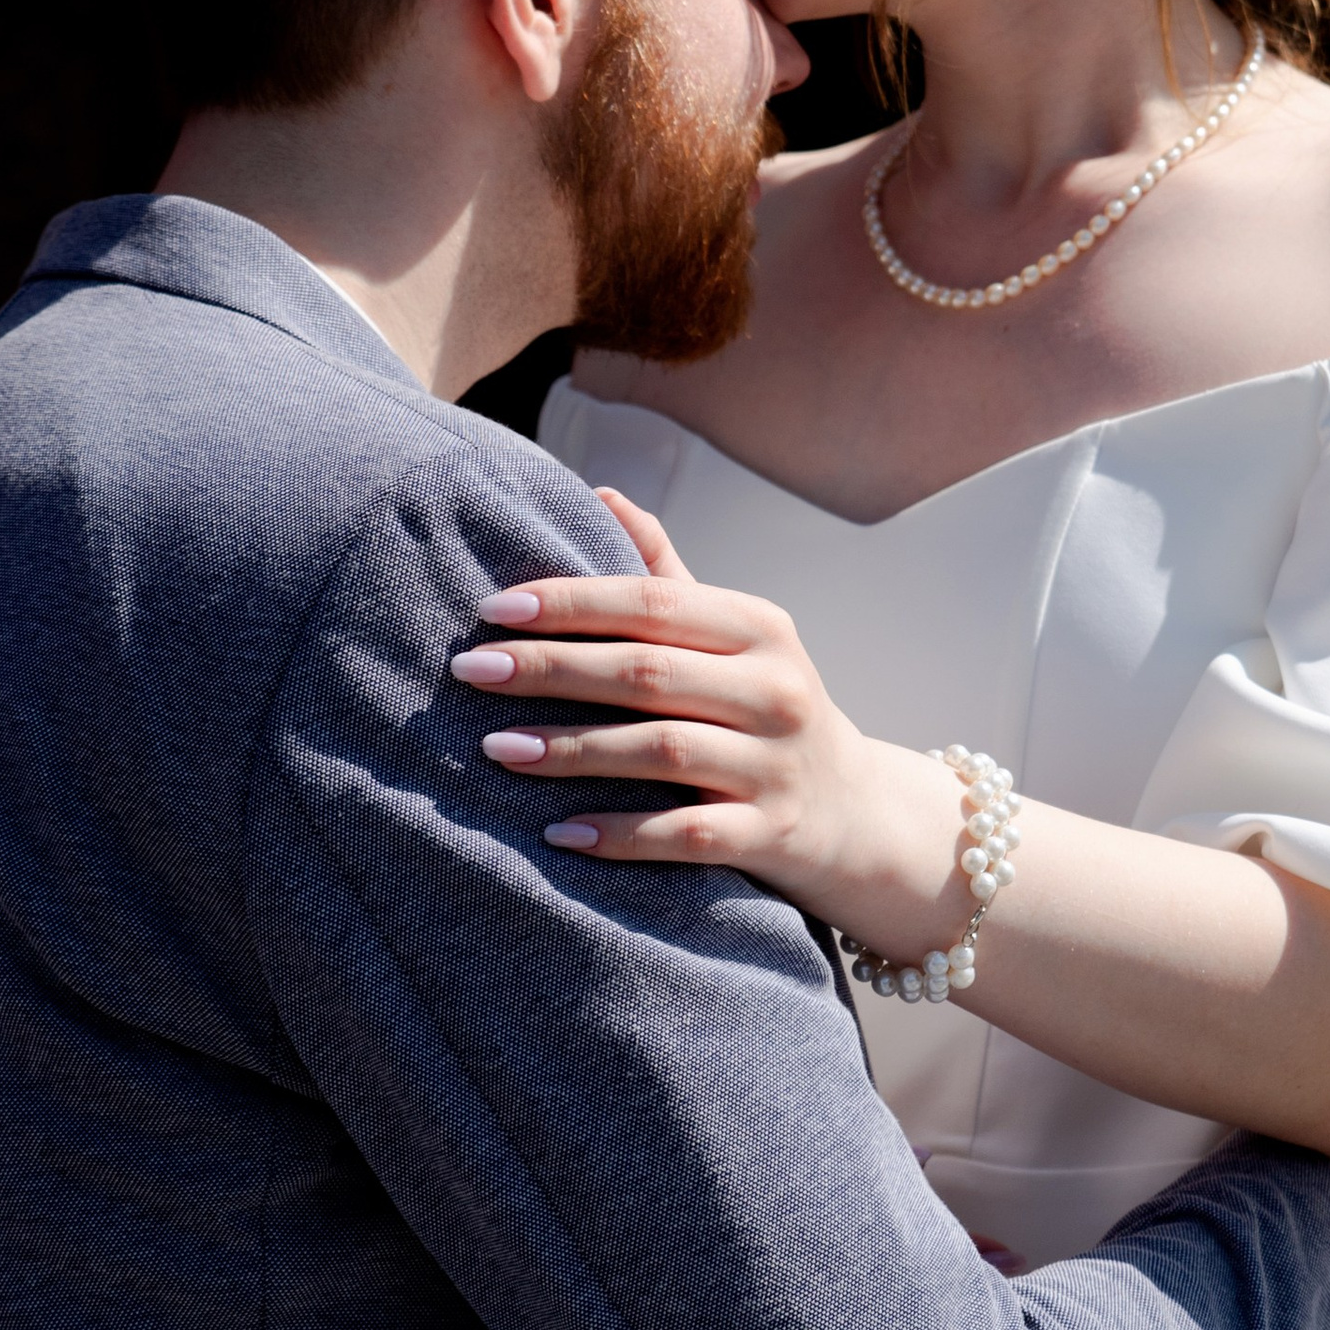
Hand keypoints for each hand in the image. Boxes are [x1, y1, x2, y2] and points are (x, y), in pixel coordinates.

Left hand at [451, 491, 972, 953]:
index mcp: (758, 628)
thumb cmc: (769, 713)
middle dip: (550, 668)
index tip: (492, 609)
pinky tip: (559, 831)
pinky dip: (620, 835)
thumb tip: (601, 493)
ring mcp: (776, 765)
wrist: (859, 816)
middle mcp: (774, 690)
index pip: (651, 603)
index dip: (569, 602)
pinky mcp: (772, 834)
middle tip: (470, 671)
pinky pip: (686, 835)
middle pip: (646, 672)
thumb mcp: (738, 639)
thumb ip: (668, 575)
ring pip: (662, 751)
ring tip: (497, 748)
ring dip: (572, 749)